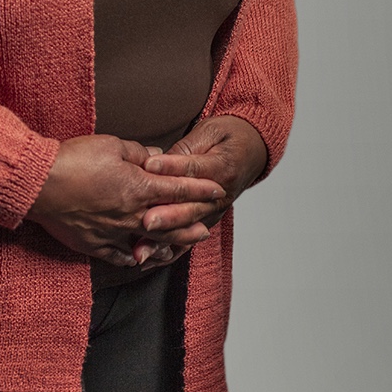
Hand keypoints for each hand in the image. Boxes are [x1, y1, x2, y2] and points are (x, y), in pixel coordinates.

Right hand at [28, 135, 228, 267]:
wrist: (38, 184)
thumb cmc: (73, 160)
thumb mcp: (110, 145)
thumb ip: (138, 153)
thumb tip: (156, 158)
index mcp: (139, 187)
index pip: (180, 189)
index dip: (201, 190)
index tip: (217, 190)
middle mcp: (132, 215)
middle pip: (172, 223)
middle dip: (192, 224)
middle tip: (206, 228)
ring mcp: (114, 233)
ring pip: (150, 243)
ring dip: (169, 244)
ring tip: (181, 247)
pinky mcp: (94, 244)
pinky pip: (120, 256)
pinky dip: (133, 257)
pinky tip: (138, 258)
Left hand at [138, 115, 269, 243]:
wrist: (250, 150)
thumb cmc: (227, 137)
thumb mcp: (210, 132)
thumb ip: (185, 149)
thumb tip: (159, 162)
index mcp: (222, 168)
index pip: (194, 169)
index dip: (171, 167)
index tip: (148, 166)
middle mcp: (220, 196)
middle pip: (191, 208)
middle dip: (168, 216)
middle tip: (146, 221)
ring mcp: (214, 212)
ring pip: (187, 230)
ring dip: (163, 241)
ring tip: (142, 249)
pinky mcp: (206, 221)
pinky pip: (187, 240)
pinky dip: (167, 252)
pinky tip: (147, 259)